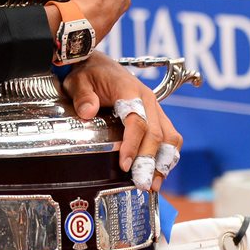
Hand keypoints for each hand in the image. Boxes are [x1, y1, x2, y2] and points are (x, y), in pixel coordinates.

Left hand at [62, 52, 182, 190]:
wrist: (99, 65)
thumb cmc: (90, 73)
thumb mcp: (79, 81)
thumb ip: (83, 96)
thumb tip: (88, 111)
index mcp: (130, 90)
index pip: (137, 121)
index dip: (133, 145)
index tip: (125, 165)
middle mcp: (148, 100)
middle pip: (156, 133)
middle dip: (150, 161)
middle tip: (141, 183)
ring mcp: (155, 108)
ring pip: (170, 137)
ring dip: (164, 162)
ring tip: (153, 185)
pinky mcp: (156, 117)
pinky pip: (170, 137)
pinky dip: (168, 156)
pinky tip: (158, 173)